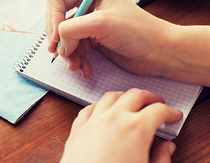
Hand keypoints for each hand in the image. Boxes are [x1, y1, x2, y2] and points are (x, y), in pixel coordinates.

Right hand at [45, 0, 173, 78]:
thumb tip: (57, 43)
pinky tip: (85, 69)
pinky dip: (77, 60)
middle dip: (59, 39)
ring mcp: (88, 22)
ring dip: (68, 54)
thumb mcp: (100, 24)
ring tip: (77, 66)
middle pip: (56, 19)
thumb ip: (71, 29)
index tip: (55, 38)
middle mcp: (86, 3)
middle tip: (61, 54)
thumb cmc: (136, 31)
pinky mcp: (92, 38)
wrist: (159, 52)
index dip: (51, 18)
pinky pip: (73, 49)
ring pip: (64, 37)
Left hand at [60, 89, 182, 162]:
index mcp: (136, 129)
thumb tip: (166, 148)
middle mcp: (114, 119)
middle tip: (157, 103)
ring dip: (124, 96)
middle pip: (135, 95)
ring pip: (111, 96)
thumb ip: (161, 159)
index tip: (173, 115)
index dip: (170, 112)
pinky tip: (103, 110)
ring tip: (131, 102)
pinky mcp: (78, 128)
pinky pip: (89, 108)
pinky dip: (100, 105)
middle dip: (150, 97)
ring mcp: (94, 121)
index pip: (159, 110)